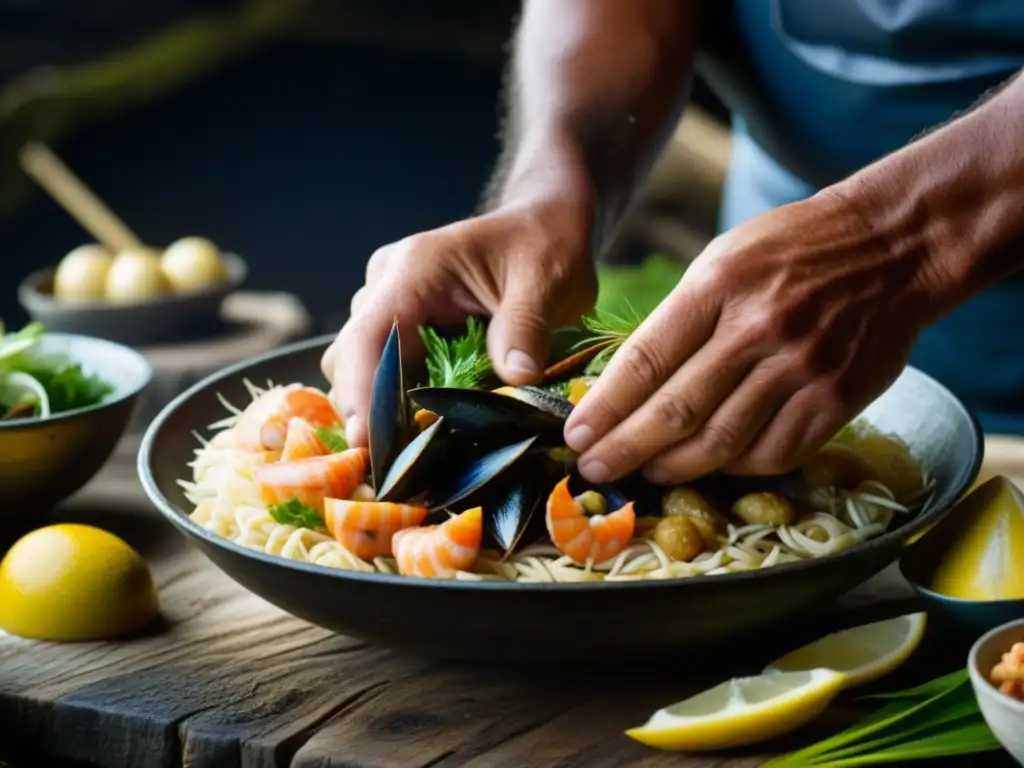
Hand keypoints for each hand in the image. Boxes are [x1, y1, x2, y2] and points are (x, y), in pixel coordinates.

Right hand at [322, 199, 596, 446]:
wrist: (544, 227)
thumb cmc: (544, 245)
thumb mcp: (544, 280)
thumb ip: (525, 327)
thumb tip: (517, 379)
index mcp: (415, 269)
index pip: (370, 334)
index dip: (362, 389)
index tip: (368, 440)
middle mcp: (390, 287)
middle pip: (351, 359)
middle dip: (368, 411)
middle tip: (397, 466)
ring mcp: (393, 308)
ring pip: (361, 370)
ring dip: (381, 411)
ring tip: (411, 456)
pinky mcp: (406, 331)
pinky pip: (387, 374)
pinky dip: (399, 406)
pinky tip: (421, 437)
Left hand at [563, 190, 936, 484]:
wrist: (894, 245)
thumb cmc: (794, 248)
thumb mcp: (724, 258)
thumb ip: (681, 318)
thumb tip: (630, 382)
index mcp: (719, 285)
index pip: (645, 360)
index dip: (605, 407)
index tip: (576, 433)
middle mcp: (757, 329)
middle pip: (676, 409)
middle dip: (625, 448)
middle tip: (593, 468)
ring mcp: (800, 368)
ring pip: (721, 441)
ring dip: (673, 467)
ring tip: (645, 474)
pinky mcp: (836, 399)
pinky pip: (774, 453)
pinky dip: (735, 468)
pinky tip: (711, 467)